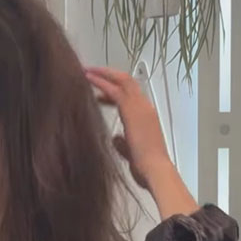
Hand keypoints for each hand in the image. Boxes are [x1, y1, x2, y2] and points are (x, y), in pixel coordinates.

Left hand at [84, 65, 171, 190]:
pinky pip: (115, 89)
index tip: (98, 92)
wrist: (154, 169)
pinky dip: (101, 81)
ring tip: (86, 71)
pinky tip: (88, 79)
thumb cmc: (146, 166)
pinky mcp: (132, 110)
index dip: (113, 91)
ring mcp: (141, 106)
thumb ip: (124, 143)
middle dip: (108, 75)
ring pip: (122, 81)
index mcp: (146, 117)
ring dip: (103, 74)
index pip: (130, 96)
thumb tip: (115, 139)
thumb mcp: (131, 152)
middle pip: (127, 82)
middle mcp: (145, 107)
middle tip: (90, 72)